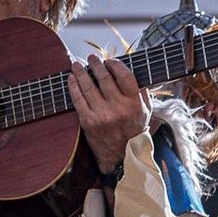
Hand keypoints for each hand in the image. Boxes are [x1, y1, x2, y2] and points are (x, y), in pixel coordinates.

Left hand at [70, 52, 150, 175]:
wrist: (122, 157)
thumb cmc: (134, 132)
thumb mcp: (146, 113)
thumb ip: (142, 93)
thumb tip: (135, 72)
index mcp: (134, 104)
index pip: (124, 75)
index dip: (115, 64)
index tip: (110, 61)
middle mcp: (118, 109)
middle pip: (104, 78)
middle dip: (95, 64)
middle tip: (91, 59)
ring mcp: (102, 115)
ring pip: (88, 86)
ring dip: (81, 72)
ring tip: (77, 65)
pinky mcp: (89, 122)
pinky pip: (78, 99)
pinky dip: (73, 86)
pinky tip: (71, 79)